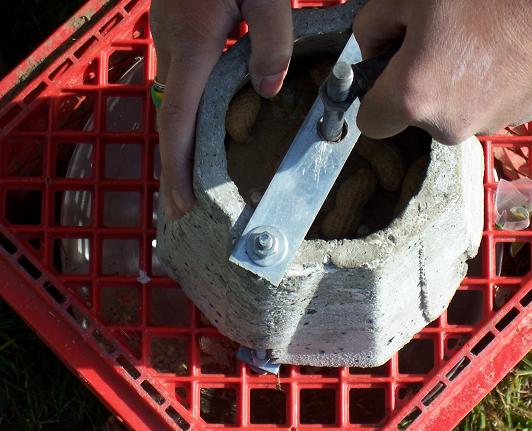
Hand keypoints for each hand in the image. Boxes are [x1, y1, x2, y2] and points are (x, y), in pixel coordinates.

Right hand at [150, 0, 292, 218]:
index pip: (178, 121)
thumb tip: (267, 90)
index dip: (177, 168)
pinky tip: (198, 128)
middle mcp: (173, 47)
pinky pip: (178, 83)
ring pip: (171, 103)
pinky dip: (184, 116)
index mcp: (194, 45)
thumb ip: (269, 43)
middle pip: (168, 121)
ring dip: (178, 144)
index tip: (180, 205)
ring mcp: (170, 37)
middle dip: (173, 168)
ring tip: (190, 178)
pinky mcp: (178, 29)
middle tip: (183, 207)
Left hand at [353, 0, 531, 143]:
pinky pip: (481, 104)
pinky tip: (501, 48)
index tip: (382, 74)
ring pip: (449, 110)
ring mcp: (485, 124)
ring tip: (476, 38)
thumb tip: (372, 50)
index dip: (371, 96)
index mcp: (414, 97)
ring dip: (451, 83)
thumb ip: (372, 27)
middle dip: (414, 83)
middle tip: (436, 39)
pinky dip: (482, 84)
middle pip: (412, 115)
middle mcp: (447, 125)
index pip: (370, 123)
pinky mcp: (516, 118)